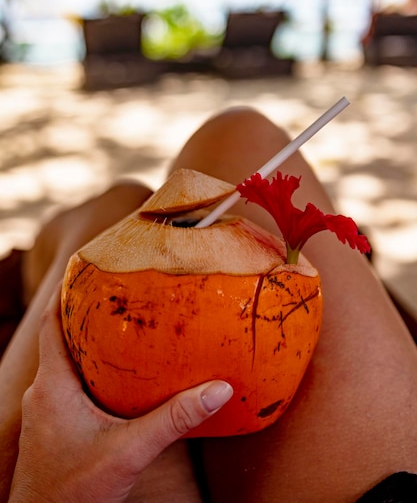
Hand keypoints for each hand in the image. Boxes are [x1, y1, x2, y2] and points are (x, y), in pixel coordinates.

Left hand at [10, 288, 232, 502]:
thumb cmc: (75, 492)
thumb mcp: (129, 452)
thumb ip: (173, 420)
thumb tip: (218, 390)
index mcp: (53, 385)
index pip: (52, 324)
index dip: (65, 293)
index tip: (84, 268)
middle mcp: (43, 392)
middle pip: (59, 338)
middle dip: (83, 314)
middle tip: (114, 292)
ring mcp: (45, 410)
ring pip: (64, 362)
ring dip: (85, 342)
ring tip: (119, 326)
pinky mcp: (52, 426)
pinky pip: (67, 384)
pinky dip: (87, 369)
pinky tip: (114, 377)